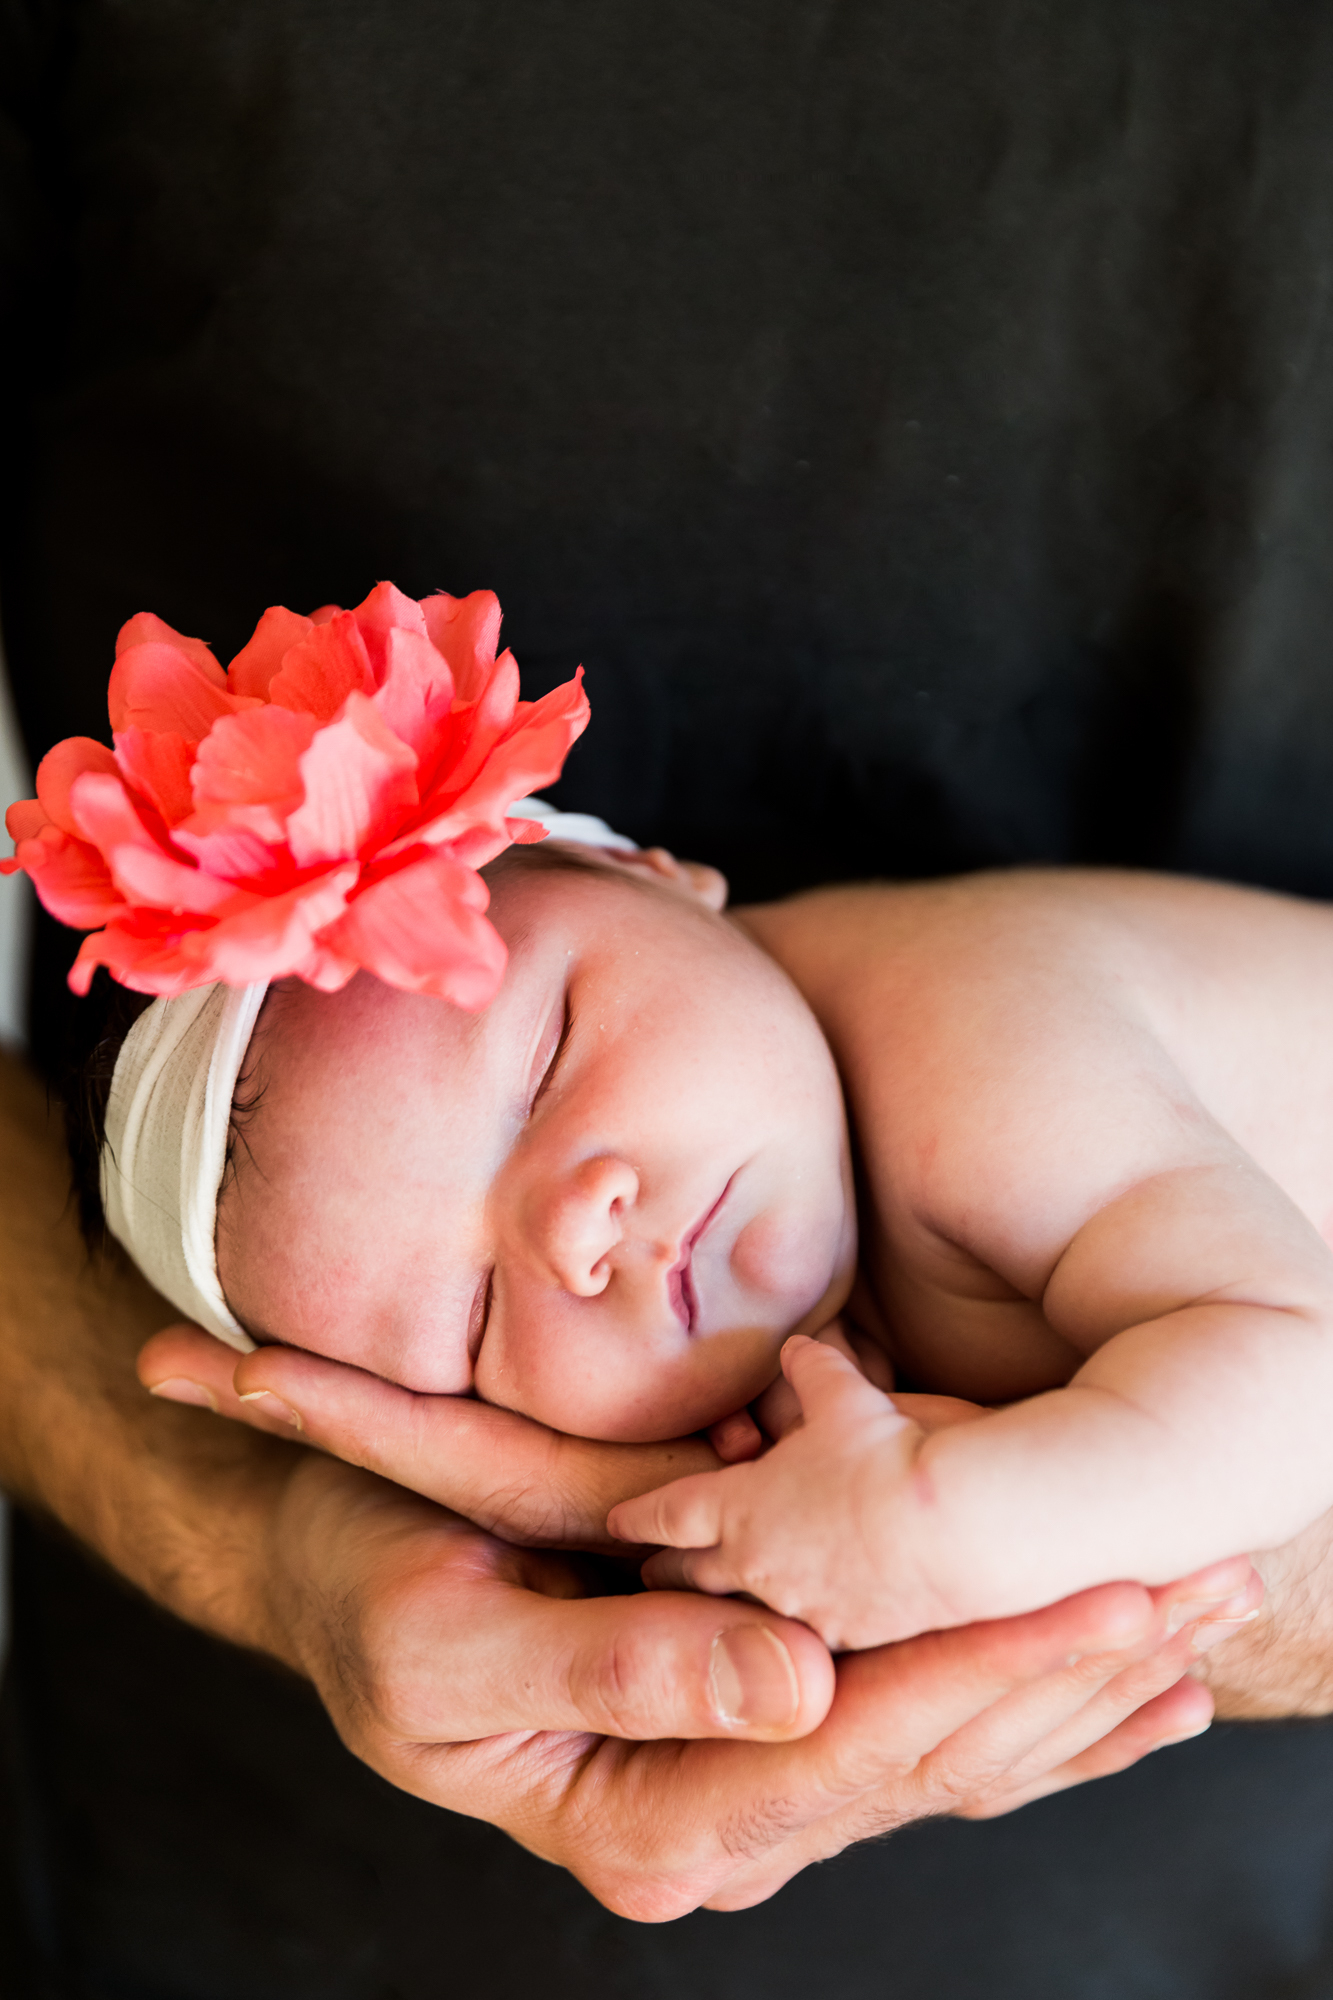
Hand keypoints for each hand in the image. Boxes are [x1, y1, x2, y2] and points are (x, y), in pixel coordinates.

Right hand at [142, 1322, 1255, 1917]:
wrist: (339, 1570)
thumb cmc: (372, 1594)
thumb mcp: (447, 1636)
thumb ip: (615, 1666)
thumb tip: (794, 1686)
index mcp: (639, 1820)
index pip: (849, 1754)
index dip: (985, 1679)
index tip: (1110, 1604)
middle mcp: (716, 1824)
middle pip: (928, 1764)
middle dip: (1075, 1679)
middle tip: (1212, 1585)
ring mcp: (746, 1785)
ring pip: (946, 1756)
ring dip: (1082, 1684)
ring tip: (1205, 1608)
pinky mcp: (762, 1731)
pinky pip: (917, 1728)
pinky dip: (1028, 1695)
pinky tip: (1135, 1675)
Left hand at [611, 1334, 940, 1646]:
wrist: (956, 1526)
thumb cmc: (888, 1450)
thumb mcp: (842, 1393)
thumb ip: (810, 1370)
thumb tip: (795, 1348)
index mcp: (739, 1507)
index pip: (670, 1514)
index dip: (640, 1515)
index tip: (616, 1521)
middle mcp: (757, 1566)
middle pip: (694, 1575)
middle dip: (667, 1572)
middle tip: (647, 1574)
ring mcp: (800, 1608)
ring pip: (747, 1612)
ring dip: (729, 1605)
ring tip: (718, 1607)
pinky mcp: (850, 1638)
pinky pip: (809, 1635)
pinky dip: (797, 1625)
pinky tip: (801, 1626)